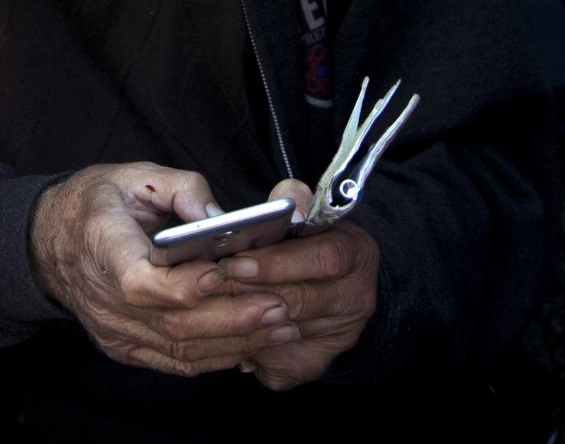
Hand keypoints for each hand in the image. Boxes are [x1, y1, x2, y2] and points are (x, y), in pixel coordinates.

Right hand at [28, 164, 306, 376]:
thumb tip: (219, 216)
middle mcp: (105, 300)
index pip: (140, 282)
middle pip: (172, 322)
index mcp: (103, 247)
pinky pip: (175, 362)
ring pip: (179, 349)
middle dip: (232, 317)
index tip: (225, 274)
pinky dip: (216, 356)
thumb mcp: (136, 175)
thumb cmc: (98, 203)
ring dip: (235, 342)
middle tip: (280, 305)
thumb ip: (182, 188)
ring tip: (280, 326)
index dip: (184, 285)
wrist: (48, 242)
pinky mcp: (125, 348)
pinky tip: (251, 345)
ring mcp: (114, 330)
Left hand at [205, 180, 379, 389]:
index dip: (277, 262)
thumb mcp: (304, 211)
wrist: (333, 284)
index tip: (236, 261)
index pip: (324, 258)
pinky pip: (275, 363)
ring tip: (209, 303)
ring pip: (283, 335)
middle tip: (211, 282)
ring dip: (243, 320)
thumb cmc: (306, 239)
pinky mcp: (315, 364)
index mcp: (355, 254)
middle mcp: (355, 300)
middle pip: (300, 301)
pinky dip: (247, 349)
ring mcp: (338, 337)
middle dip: (249, 291)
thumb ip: (291, 201)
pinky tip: (224, 334)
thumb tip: (283, 204)